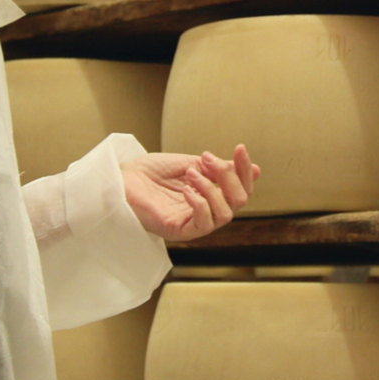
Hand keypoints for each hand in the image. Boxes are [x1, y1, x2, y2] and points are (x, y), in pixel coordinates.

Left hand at [122, 146, 260, 241]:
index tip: (240, 148)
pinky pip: (202, 223)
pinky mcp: (179, 231)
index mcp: (211, 197)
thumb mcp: (193, 164)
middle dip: (228, 176)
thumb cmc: (152, 173)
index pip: (241, 189)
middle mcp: (206, 212)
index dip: (244, 170)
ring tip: (190, 173)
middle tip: (206, 160)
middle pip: (238, 202)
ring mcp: (193, 224)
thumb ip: (220, 170)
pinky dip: (200, 203)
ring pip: (225, 214)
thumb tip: (256, 170)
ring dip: (211, 189)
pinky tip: (186, 189)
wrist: (122, 178)